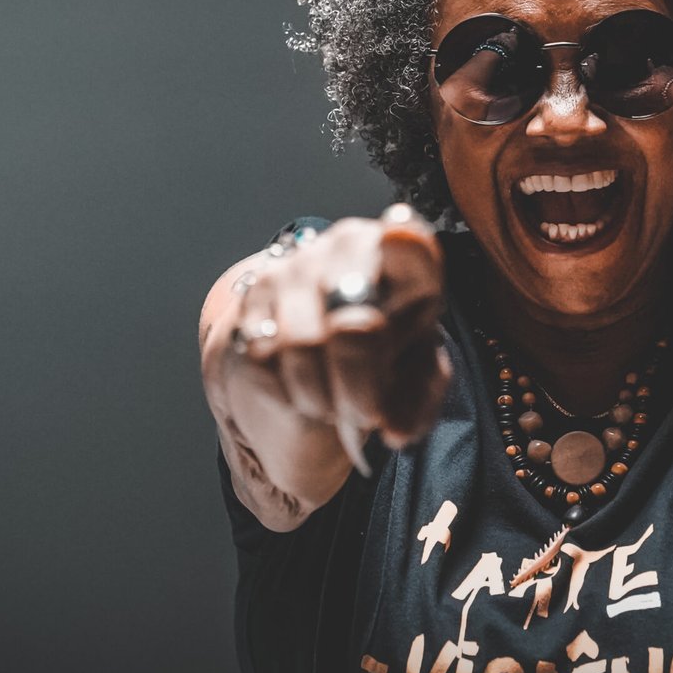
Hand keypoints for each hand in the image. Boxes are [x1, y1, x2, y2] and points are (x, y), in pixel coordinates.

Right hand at [202, 204, 451, 479]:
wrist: (328, 344)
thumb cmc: (388, 353)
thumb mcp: (418, 374)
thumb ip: (419, 400)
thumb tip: (397, 430)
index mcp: (405, 254)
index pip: (405, 242)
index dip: (402, 247)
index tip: (398, 252)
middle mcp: (348, 245)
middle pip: (353, 324)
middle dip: (360, 387)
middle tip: (366, 414)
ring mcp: (297, 264)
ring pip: (301, 346)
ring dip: (320, 396)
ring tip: (333, 407)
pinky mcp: (254, 290)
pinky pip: (263, 355)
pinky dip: (285, 389)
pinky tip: (301, 391)